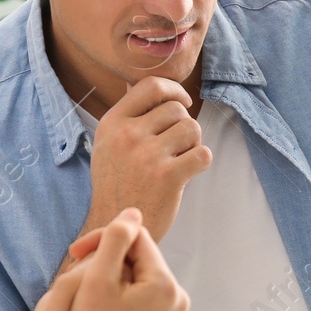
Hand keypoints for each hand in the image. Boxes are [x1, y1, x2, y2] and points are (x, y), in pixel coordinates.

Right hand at [62, 207, 189, 310]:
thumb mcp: (97, 279)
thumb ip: (115, 239)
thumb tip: (133, 212)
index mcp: (167, 286)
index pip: (137, 239)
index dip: (105, 239)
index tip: (76, 252)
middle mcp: (180, 301)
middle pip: (142, 259)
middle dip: (111, 260)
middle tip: (79, 272)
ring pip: (143, 278)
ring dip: (117, 277)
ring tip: (91, 293)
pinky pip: (147, 299)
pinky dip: (126, 297)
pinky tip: (105, 309)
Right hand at [80, 76, 211, 243]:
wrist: (116, 225)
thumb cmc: (116, 185)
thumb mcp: (107, 145)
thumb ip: (127, 117)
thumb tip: (147, 86)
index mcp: (112, 123)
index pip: (150, 85)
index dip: (174, 89)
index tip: (182, 103)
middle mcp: (128, 136)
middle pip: (176, 109)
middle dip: (184, 124)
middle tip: (177, 146)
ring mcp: (148, 156)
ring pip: (192, 128)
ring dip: (193, 142)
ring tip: (181, 158)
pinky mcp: (168, 177)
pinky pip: (202, 154)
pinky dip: (201, 162)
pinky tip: (188, 172)